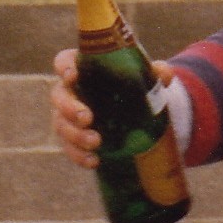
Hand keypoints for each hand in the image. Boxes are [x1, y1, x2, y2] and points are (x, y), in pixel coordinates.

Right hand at [49, 47, 173, 168]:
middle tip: (87, 118)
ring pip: (61, 124)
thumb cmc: (131, 85)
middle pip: (58, 96)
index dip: (64, 67)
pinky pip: (69, 148)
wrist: (132, 111)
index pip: (64, 61)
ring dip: (75, 135)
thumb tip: (163, 73)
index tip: (73, 75)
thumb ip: (155, 73)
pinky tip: (94, 161)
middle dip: (69, 108)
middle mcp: (69, 91)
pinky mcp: (72, 138)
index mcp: (82, 69)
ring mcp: (67, 116)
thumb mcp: (145, 78)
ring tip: (96, 142)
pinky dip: (79, 156)